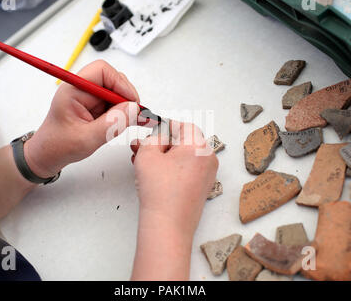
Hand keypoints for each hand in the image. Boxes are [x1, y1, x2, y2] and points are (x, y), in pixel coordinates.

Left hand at [25, 60, 139, 177]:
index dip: (120, 83)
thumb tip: (133, 109)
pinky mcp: (95, 106)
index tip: (131, 101)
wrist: (48, 155)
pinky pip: (115, 103)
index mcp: (73, 90)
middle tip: (136, 114)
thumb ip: (112, 123)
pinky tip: (133, 121)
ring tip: (136, 120)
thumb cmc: (58, 146)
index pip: (101, 71)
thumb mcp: (87, 138)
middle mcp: (82, 89)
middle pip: (112, 79)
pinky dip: (125, 112)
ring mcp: (89, 97)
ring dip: (127, 105)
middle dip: (127, 96)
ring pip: (116, 92)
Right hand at [131, 121, 218, 236]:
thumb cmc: (161, 192)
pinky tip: (153, 172)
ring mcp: (207, 175)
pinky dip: (171, 168)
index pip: (184, 126)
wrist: (168, 225)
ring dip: (164, 156)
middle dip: (161, 143)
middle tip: (143, 146)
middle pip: (184, 141)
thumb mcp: (148, 154)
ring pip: (184, 157)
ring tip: (142, 160)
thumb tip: (158, 136)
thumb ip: (152, 138)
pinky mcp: (202, 187)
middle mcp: (208, 159)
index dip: (166, 126)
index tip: (153, 128)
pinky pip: (187, 170)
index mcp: (199, 147)